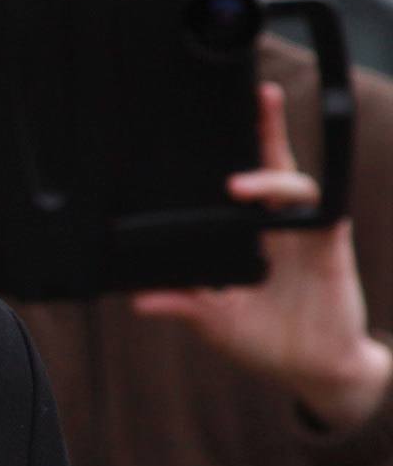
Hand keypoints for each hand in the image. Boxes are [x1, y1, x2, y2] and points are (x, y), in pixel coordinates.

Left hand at [131, 82, 392, 430]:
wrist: (314, 372)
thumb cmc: (267, 340)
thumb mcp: (213, 321)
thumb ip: (182, 303)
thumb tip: (136, 299)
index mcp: (252, 236)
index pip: (240, 182)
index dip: (233, 152)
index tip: (202, 121)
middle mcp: (280, 227)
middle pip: (274, 164)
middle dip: (267, 126)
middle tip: (256, 93)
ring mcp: (306, 235)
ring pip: (296, 184)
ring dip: (269, 177)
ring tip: (235, 187)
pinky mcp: (329, 250)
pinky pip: (326, 215)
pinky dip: (309, 206)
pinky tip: (290, 207)